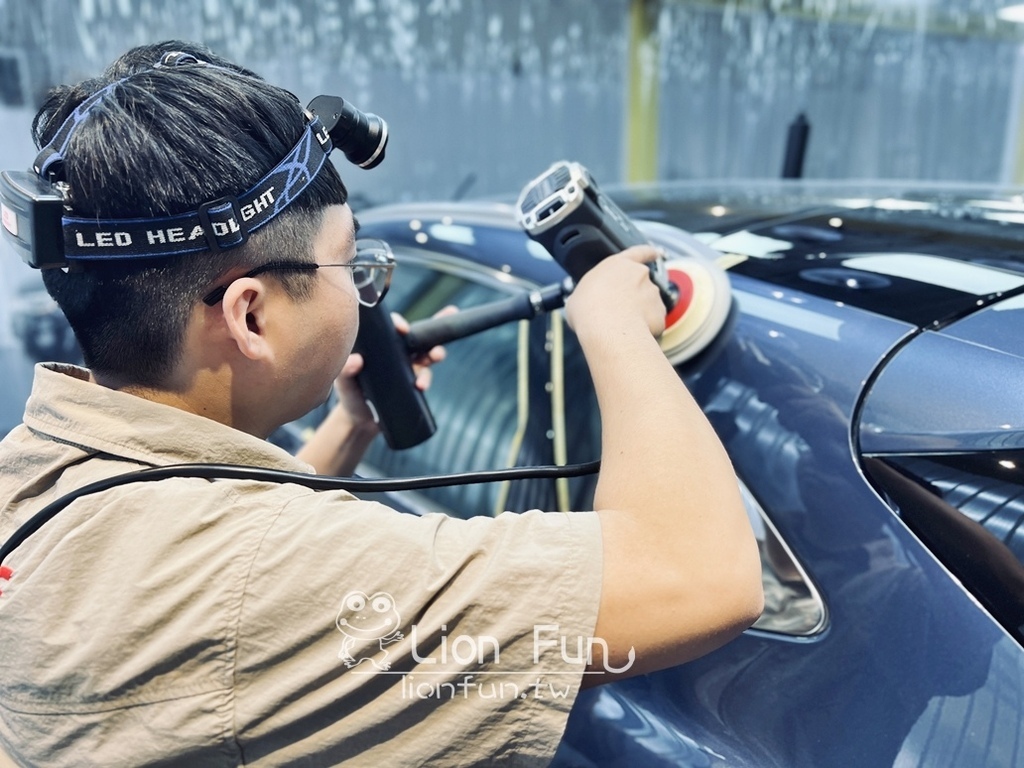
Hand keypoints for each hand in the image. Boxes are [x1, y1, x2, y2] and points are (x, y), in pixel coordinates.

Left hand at [298, 307, 452, 474]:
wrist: (360, 420)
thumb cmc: (350, 395)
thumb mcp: (344, 383)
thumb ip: (346, 371)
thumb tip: (356, 360)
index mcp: (378, 344)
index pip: (390, 327)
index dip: (399, 323)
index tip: (402, 330)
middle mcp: (395, 351)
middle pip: (416, 337)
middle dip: (430, 337)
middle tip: (433, 347)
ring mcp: (407, 366)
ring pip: (427, 354)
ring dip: (436, 354)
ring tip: (436, 358)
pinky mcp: (413, 381)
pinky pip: (425, 376)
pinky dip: (426, 380)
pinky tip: (421, 386)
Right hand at [564, 245, 665, 338]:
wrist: (607, 329)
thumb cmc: (588, 309)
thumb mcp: (578, 295)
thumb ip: (590, 293)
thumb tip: (587, 304)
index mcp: (618, 264)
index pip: (638, 252)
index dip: (648, 252)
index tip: (655, 253)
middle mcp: (639, 274)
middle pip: (641, 283)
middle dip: (634, 295)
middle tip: (619, 310)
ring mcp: (652, 292)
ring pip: (648, 302)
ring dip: (639, 312)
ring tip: (621, 325)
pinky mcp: (659, 312)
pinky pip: (654, 319)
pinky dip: (646, 326)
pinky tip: (631, 332)